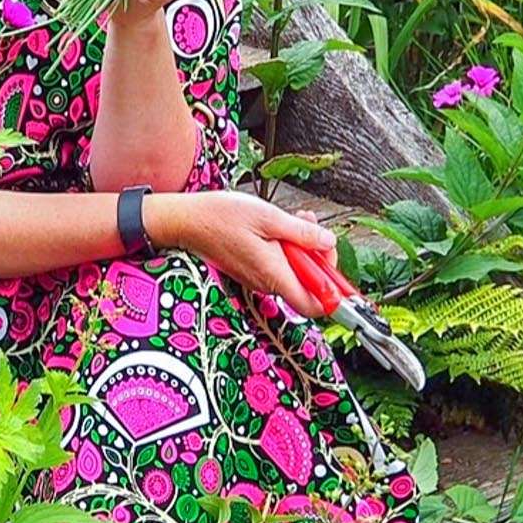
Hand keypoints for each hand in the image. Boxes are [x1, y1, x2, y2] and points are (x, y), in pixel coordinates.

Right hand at [145, 191, 338, 319]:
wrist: (186, 221)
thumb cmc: (220, 217)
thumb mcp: (268, 217)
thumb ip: (302, 233)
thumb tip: (328, 243)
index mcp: (274, 274)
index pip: (315, 305)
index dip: (333, 293)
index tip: (336, 268)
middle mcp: (267, 283)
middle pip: (309, 286)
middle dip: (319, 257)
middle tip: (313, 228)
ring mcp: (259, 278)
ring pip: (295, 272)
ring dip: (303, 247)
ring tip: (295, 220)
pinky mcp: (252, 270)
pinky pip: (280, 265)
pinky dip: (287, 247)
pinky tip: (279, 226)